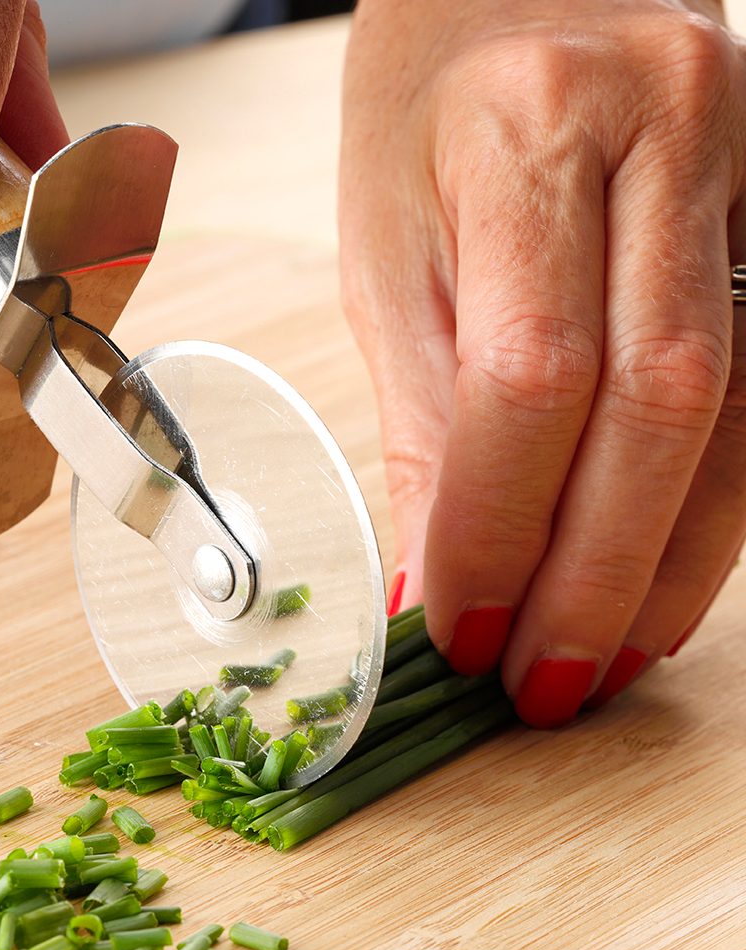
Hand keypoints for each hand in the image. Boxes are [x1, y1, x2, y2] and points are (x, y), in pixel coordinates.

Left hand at [339, 0, 745, 725]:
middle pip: (660, 403)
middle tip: (542, 681)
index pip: (530, 376)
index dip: (499, 526)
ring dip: (672, 561)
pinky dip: (716, 502)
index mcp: (534, 129)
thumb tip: (440, 582)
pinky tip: (670, 577)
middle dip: (596, 573)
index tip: (458, 628)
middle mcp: (672, 128)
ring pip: (738, 406)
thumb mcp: (391, 255)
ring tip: (606, 655)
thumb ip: (427, 420)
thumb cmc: (427, 116)